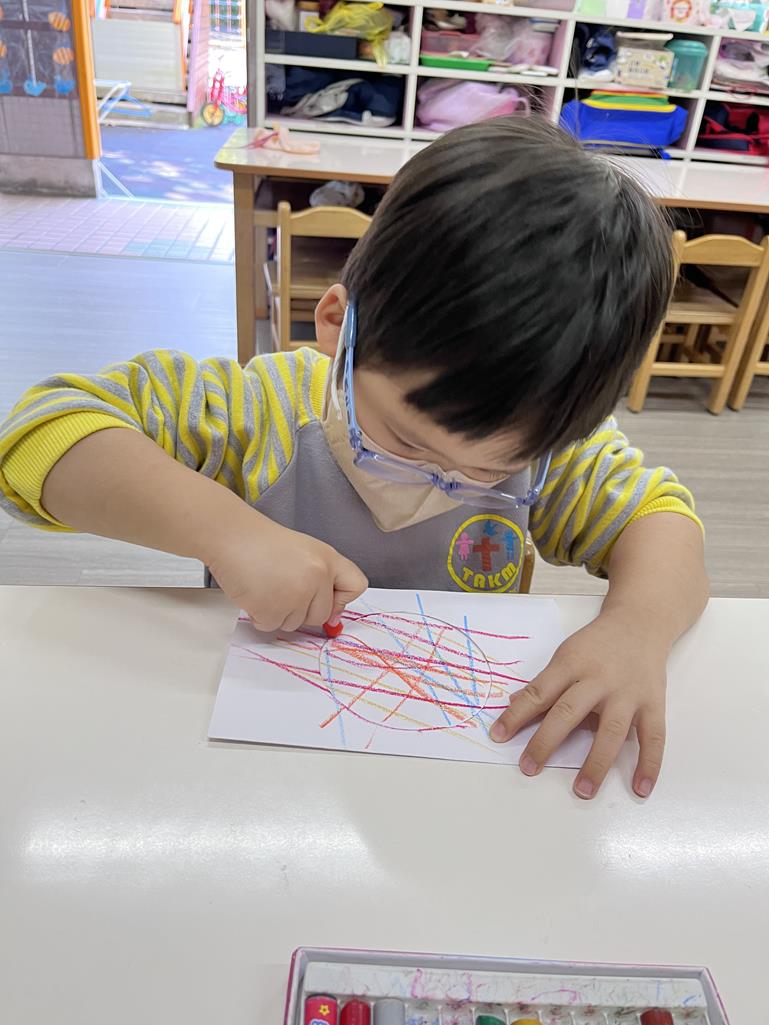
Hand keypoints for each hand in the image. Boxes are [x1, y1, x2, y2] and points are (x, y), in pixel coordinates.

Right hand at [207, 511, 367, 631]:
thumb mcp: (304, 552)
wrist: (231, 535)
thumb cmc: (263, 543)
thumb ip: (322, 580)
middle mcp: (317, 576)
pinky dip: (260, 616)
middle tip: (280, 586)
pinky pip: (272, 626)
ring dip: (278, 612)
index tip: (326, 598)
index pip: (356, 586)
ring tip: (264, 585)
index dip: (342, 599)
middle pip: (322, 615)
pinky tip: (254, 593)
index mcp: (328, 559)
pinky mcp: (272, 609)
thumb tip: (334, 618)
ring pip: (295, 624)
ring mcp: (296, 594)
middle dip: (301, 610)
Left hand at [490, 609, 667, 798]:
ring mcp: (628, 693)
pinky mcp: (654, 704)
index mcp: (571, 665)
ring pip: (611, 732)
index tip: (498, 736)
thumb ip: (545, 682)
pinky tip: (640, 788)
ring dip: (596, 763)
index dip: (516, 715)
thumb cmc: (597, 644)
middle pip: (569, 713)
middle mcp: (599, 679)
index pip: (539, 692)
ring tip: (582, 790)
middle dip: (546, 743)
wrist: (640, 622)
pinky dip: (649, 764)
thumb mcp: (566, 654)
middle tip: (528, 768)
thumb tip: (514, 704)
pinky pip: (653, 737)